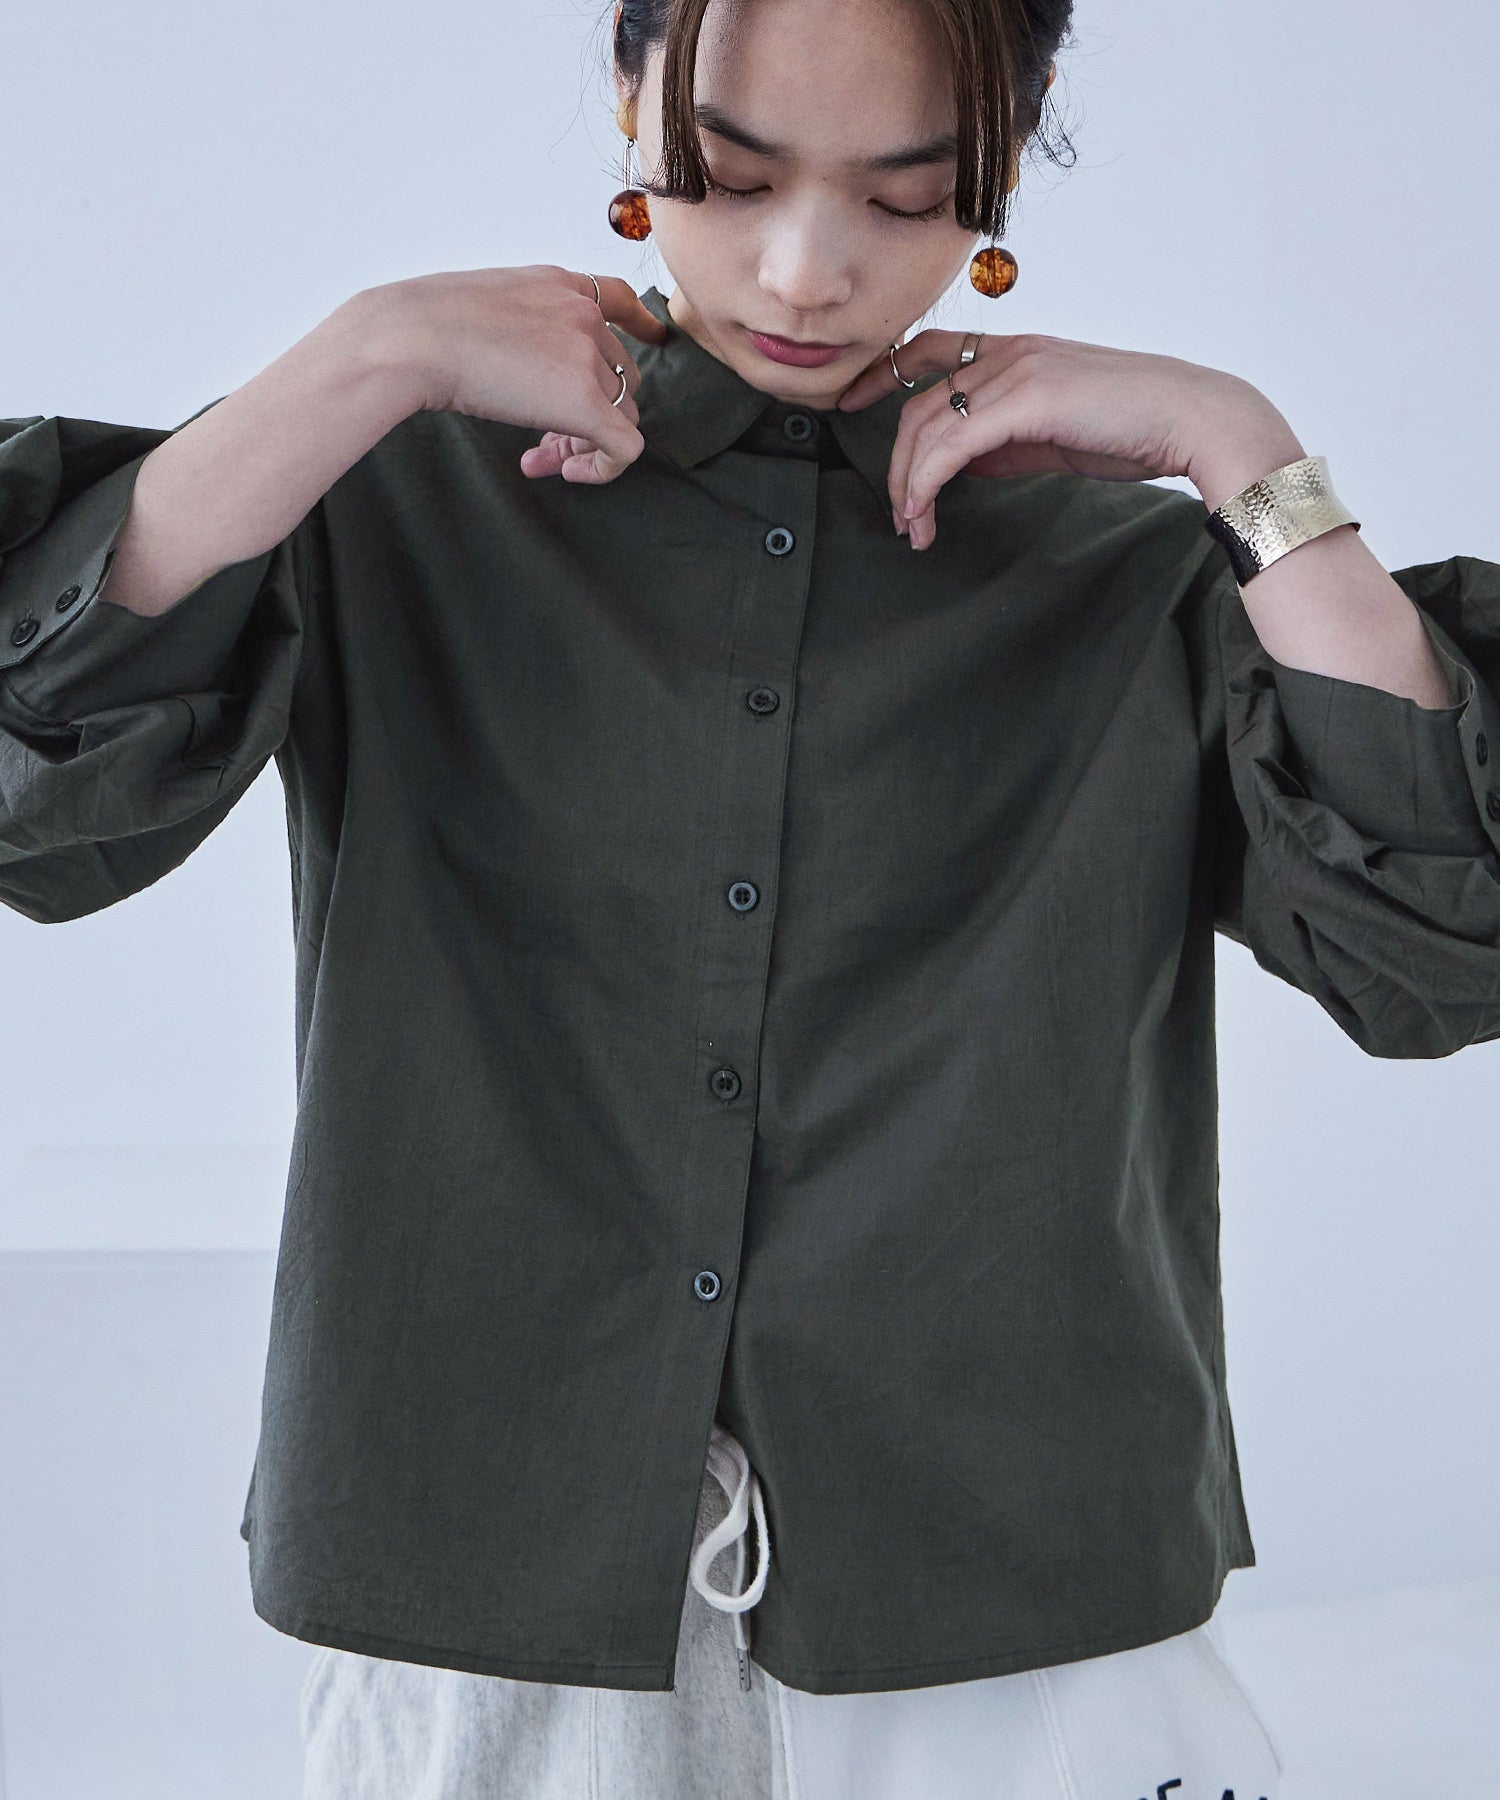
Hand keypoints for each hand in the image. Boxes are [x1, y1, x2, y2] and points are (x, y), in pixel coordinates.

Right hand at [357, 264, 669, 484]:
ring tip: (541, 457)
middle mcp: (582, 314)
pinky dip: (602, 467)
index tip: (652, 338)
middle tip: (546, 440)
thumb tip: (513, 364)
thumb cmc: (419, 326)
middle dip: (591, 409)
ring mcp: (587, 356)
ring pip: (620, 413)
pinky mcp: (586, 402)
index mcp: (557, 284)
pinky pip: (624, 448)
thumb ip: (513, 326)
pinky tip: (565, 471)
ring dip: (585, 440)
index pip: (619, 297)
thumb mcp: (477, 305)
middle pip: (618, 374)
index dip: (641, 325)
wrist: (409, 339)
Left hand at [833, 330, 1302, 547]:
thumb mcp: (1056, 435)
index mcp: (1020, 351)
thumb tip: (963, 467)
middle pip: (920, 402)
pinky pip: (953, 443)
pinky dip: (928, 481)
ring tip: (913, 527)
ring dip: (910, 483)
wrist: (1195, 420)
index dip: (884, 373)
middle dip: (898, 463)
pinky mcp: (1028, 400)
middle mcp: (1013, 352)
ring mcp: (1019, 371)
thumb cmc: (1137, 430)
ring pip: (930, 425)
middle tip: (899, 514)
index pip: (932, 350)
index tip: (852, 403)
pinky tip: (924, 513)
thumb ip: (1007, 444)